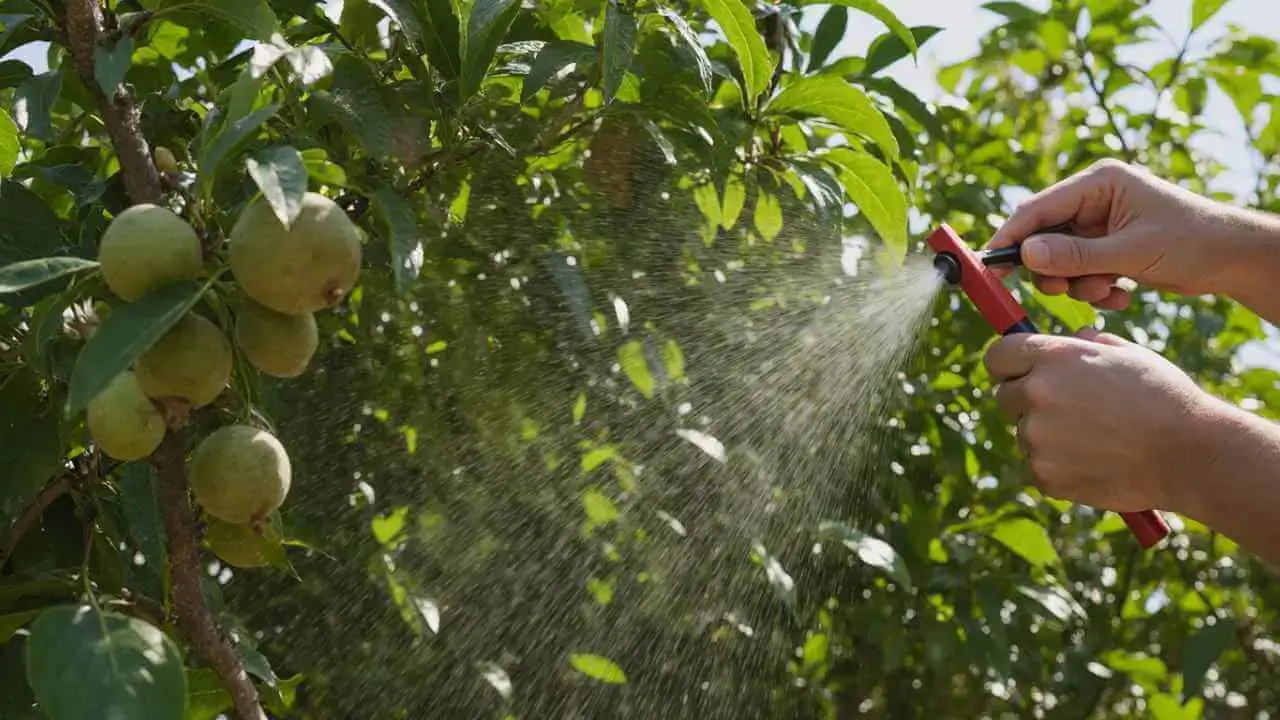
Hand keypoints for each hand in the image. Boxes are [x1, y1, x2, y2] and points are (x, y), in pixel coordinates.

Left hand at [983, 328, 1221, 513]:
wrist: (1190, 454)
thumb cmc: (1163, 398)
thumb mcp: (1128, 354)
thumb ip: (1088, 344)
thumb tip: (1072, 337)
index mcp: (1053, 358)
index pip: (997, 356)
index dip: (1009, 365)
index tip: (1019, 373)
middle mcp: (1036, 393)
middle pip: (1004, 397)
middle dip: (1027, 402)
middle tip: (1069, 411)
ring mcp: (1036, 436)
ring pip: (1023, 433)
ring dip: (1046, 436)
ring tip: (1095, 439)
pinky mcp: (1043, 474)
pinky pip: (1037, 466)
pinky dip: (1058, 466)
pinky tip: (1095, 461)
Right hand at [986, 159, 1259, 307]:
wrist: (1233, 259)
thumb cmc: (1191, 242)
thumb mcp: (1131, 252)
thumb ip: (1076, 255)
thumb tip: (1026, 254)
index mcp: (1098, 183)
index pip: (1037, 209)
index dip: (1010, 238)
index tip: (990, 267)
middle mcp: (1094, 199)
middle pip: (1043, 237)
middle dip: (1052, 270)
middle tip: (1066, 290)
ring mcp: (1100, 223)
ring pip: (1059, 259)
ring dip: (1078, 283)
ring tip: (1110, 291)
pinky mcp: (1107, 246)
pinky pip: (1079, 270)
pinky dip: (1094, 287)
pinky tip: (1122, 293)